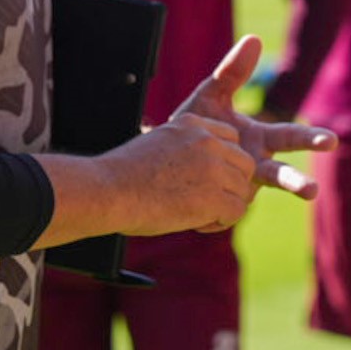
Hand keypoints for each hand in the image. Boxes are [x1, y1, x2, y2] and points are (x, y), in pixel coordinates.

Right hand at [96, 113, 261, 236]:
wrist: (107, 191)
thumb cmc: (121, 176)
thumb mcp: (157, 145)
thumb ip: (183, 151)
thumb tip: (196, 170)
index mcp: (191, 125)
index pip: (230, 138)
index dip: (223, 163)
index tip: (203, 180)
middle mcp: (206, 141)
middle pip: (244, 163)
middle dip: (230, 184)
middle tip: (206, 201)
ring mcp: (213, 167)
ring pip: (242, 189)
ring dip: (225, 205)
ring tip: (198, 216)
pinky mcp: (214, 196)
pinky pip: (237, 211)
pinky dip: (221, 222)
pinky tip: (198, 224)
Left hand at [174, 36, 336, 209]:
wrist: (168, 153)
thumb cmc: (198, 121)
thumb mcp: (212, 94)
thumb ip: (233, 71)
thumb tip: (254, 38)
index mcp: (260, 139)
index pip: (290, 137)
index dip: (311, 139)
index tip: (331, 142)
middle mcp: (257, 165)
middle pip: (281, 174)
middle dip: (297, 182)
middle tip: (312, 191)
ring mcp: (240, 188)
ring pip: (249, 200)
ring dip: (246, 205)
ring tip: (244, 214)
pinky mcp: (221, 207)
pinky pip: (221, 209)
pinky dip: (210, 211)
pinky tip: (195, 210)